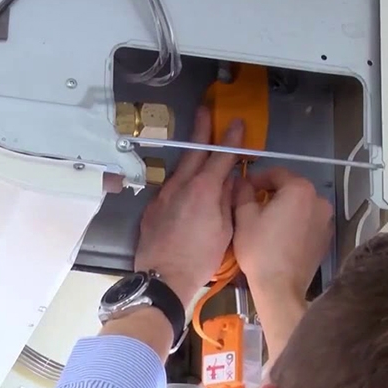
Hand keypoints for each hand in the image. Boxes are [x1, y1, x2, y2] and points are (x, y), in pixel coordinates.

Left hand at [134, 107, 243, 306]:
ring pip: (180, 170)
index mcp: (204, 189)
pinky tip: (185, 187)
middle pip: (194, 152)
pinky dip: (180, 182)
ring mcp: (163, 195)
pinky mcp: (152, 208)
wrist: (163, 277)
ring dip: (190, 157)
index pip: (221, 157)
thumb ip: (228, 201)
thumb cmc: (200, 257)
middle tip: (205, 110)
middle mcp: (181, 185)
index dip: (231, 140)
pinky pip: (170, 189)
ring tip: (197, 147)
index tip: (236, 123)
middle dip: (201, 131)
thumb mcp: (225, 230)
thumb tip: (231, 182)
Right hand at [233, 168, 332, 319]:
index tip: (244, 189)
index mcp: (299, 189)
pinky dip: (295, 222)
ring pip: (300, 205)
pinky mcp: (326, 238)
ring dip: (284, 208)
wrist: (281, 288)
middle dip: (272, 193)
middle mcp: (319, 200)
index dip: (257, 178)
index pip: (276, 173)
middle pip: (291, 188)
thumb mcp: (244, 217)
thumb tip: (242, 181)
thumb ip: (243, 192)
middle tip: (252, 205)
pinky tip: (280, 236)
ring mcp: (326, 220)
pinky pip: (308, 221)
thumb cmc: (260, 250)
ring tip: (266, 222)